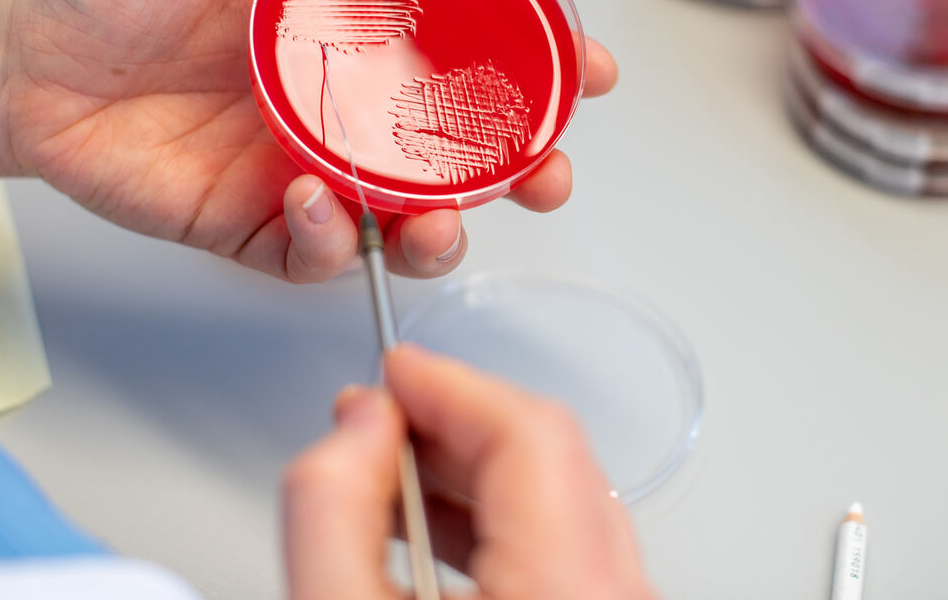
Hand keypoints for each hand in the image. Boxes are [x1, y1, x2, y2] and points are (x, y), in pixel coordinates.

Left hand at [0, 0, 616, 280]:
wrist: (25, 49)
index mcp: (355, 38)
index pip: (469, 56)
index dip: (536, 68)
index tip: (584, 70)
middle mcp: (344, 111)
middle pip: (460, 157)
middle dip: (519, 173)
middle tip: (544, 175)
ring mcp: (304, 172)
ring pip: (404, 223)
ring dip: (440, 232)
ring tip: (437, 220)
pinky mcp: (253, 226)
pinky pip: (316, 254)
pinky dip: (329, 240)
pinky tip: (307, 197)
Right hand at [282, 345, 658, 599]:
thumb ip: (331, 509)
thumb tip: (356, 424)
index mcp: (565, 588)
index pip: (529, 433)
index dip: (450, 384)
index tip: (392, 371)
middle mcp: (616, 596)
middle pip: (550, 458)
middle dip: (454, 422)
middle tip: (380, 416)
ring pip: (561, 500)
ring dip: (473, 470)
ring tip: (390, 472)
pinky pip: (566, 546)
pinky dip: (499, 520)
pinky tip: (431, 529)